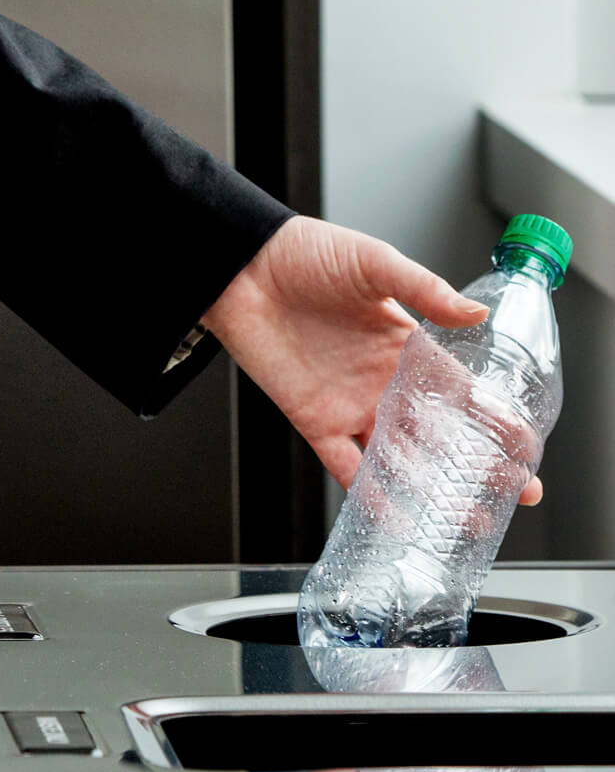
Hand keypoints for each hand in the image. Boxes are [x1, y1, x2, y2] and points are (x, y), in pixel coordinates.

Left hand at [202, 214, 543, 504]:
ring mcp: (350, 405)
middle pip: (439, 433)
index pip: (462, 391)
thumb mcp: (376, 264)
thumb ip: (425, 291)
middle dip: (475, 464)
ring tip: (463, 515)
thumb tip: (476, 313)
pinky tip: (395, 515)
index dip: (495, 419)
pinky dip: (368, 491)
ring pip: (398, 456)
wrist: (246, 270)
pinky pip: (344, 464)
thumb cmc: (307, 256)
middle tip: (513, 493)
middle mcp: (383, 382)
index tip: (526, 448)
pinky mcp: (314, 420)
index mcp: (407, 346)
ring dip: (429, 487)